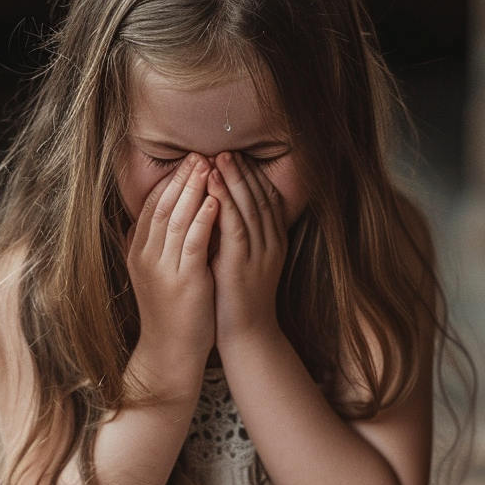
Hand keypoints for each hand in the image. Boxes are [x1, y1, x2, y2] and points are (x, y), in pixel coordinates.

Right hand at [126, 154, 218, 368]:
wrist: (170, 351)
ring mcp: (162, 267)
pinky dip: (202, 218)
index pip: (152, 205)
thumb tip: (167, 214)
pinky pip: (191, 242)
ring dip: (193, 189)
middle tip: (199, 153)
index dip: (169, 180)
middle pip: (162, 205)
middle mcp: (145, 255)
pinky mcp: (182, 280)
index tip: (187, 160)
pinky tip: (214, 200)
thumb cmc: (171, 312)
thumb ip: (158, 244)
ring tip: (208, 166)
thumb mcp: (158, 272)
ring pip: (175, 218)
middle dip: (181, 177)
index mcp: (138, 251)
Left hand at [209, 151, 287, 346]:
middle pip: (260, 197)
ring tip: (218, 157)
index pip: (266, 199)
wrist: (246, 336)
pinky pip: (235, 226)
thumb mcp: (241, 263)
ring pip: (249, 207)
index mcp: (273, 243)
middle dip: (243, 171)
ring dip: (233, 179)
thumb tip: (218, 212)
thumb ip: (235, 238)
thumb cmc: (237, 302)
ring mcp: (259, 253)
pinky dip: (224, 202)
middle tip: (227, 147)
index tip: (236, 156)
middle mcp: (271, 244)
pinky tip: (211, 186)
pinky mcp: (242, 264)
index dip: (252, 176)